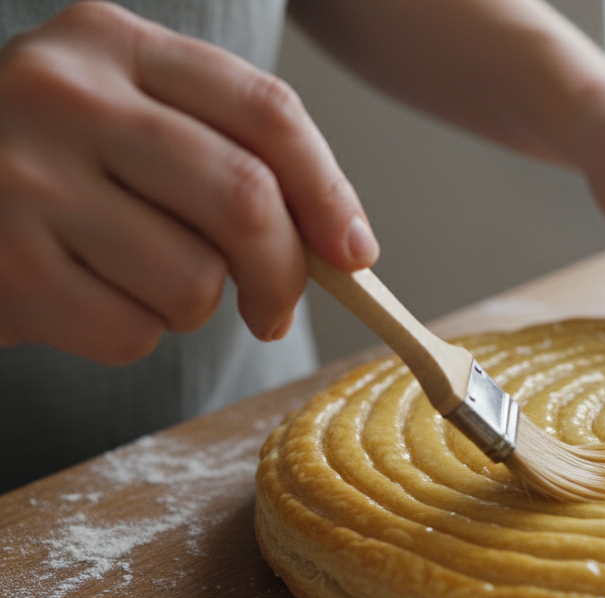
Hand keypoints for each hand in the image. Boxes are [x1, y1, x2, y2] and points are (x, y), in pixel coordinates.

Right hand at [0, 1, 376, 364]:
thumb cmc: (49, 166)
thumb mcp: (125, 118)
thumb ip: (226, 151)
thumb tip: (345, 246)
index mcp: (111, 41)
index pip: (266, 110)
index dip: (329, 192)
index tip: (355, 253)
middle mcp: (63, 94)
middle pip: (246, 199)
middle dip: (284, 273)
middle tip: (274, 306)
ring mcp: (25, 178)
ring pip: (194, 279)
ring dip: (194, 307)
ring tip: (141, 281)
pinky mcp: (6, 265)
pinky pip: (132, 331)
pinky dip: (132, 335)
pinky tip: (87, 299)